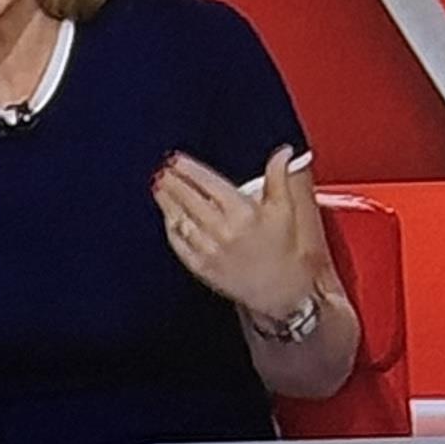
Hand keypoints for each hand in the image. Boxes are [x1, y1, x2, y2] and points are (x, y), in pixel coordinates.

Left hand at [151, 147, 314, 317]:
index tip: (176, 160)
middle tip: (162, 170)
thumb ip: (279, 177)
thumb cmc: (283, 250)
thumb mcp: (285, 210)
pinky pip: (179, 244)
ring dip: (167, 201)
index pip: (208, 183)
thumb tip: (282, 152)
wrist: (281, 291)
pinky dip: (171, 227)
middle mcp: (223, 231)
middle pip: (189, 199)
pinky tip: (167, 215)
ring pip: (180, 220)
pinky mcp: (202, 268)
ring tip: (159, 186)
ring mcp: (209, 250)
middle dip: (172, 182)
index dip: (189, 169)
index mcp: (243, 213)